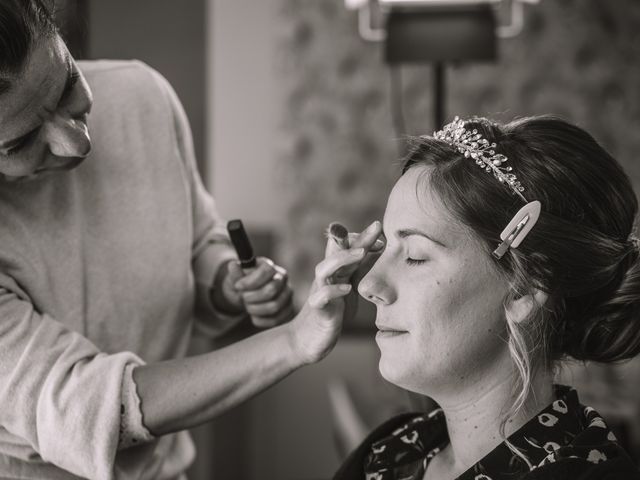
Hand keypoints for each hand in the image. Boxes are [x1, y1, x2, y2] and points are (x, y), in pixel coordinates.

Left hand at [218, 257, 294, 327]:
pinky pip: (275, 320)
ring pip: (274, 306)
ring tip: (248, 306)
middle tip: (243, 297)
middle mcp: (283, 280)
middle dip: (252, 297)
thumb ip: (235, 272)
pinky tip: (255, 316)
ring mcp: (287, 296)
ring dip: (255, 309)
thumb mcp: (237, 276)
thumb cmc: (245, 284)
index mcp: (271, 267)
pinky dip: (260, 320)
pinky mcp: (288, 311)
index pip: (267, 271)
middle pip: (271, 290)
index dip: (251, 280)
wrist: (251, 296)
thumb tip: (233, 265)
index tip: (238, 286)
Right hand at [288, 220, 382, 363]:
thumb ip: (357, 270)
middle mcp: (326, 277)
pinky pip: (321, 297)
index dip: (363, 237)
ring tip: (362, 253)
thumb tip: (377, 252)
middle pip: (336, 251)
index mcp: (336, 271)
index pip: (347, 248)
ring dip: (342, 258)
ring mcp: (319, 291)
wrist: (307, 339)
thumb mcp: (347, 286)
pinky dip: (333, 291)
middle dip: (357, 237)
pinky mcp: (317, 309)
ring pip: (324, 268)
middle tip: (377, 226)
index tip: (381, 233)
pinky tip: (347, 289)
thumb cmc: (331, 311)